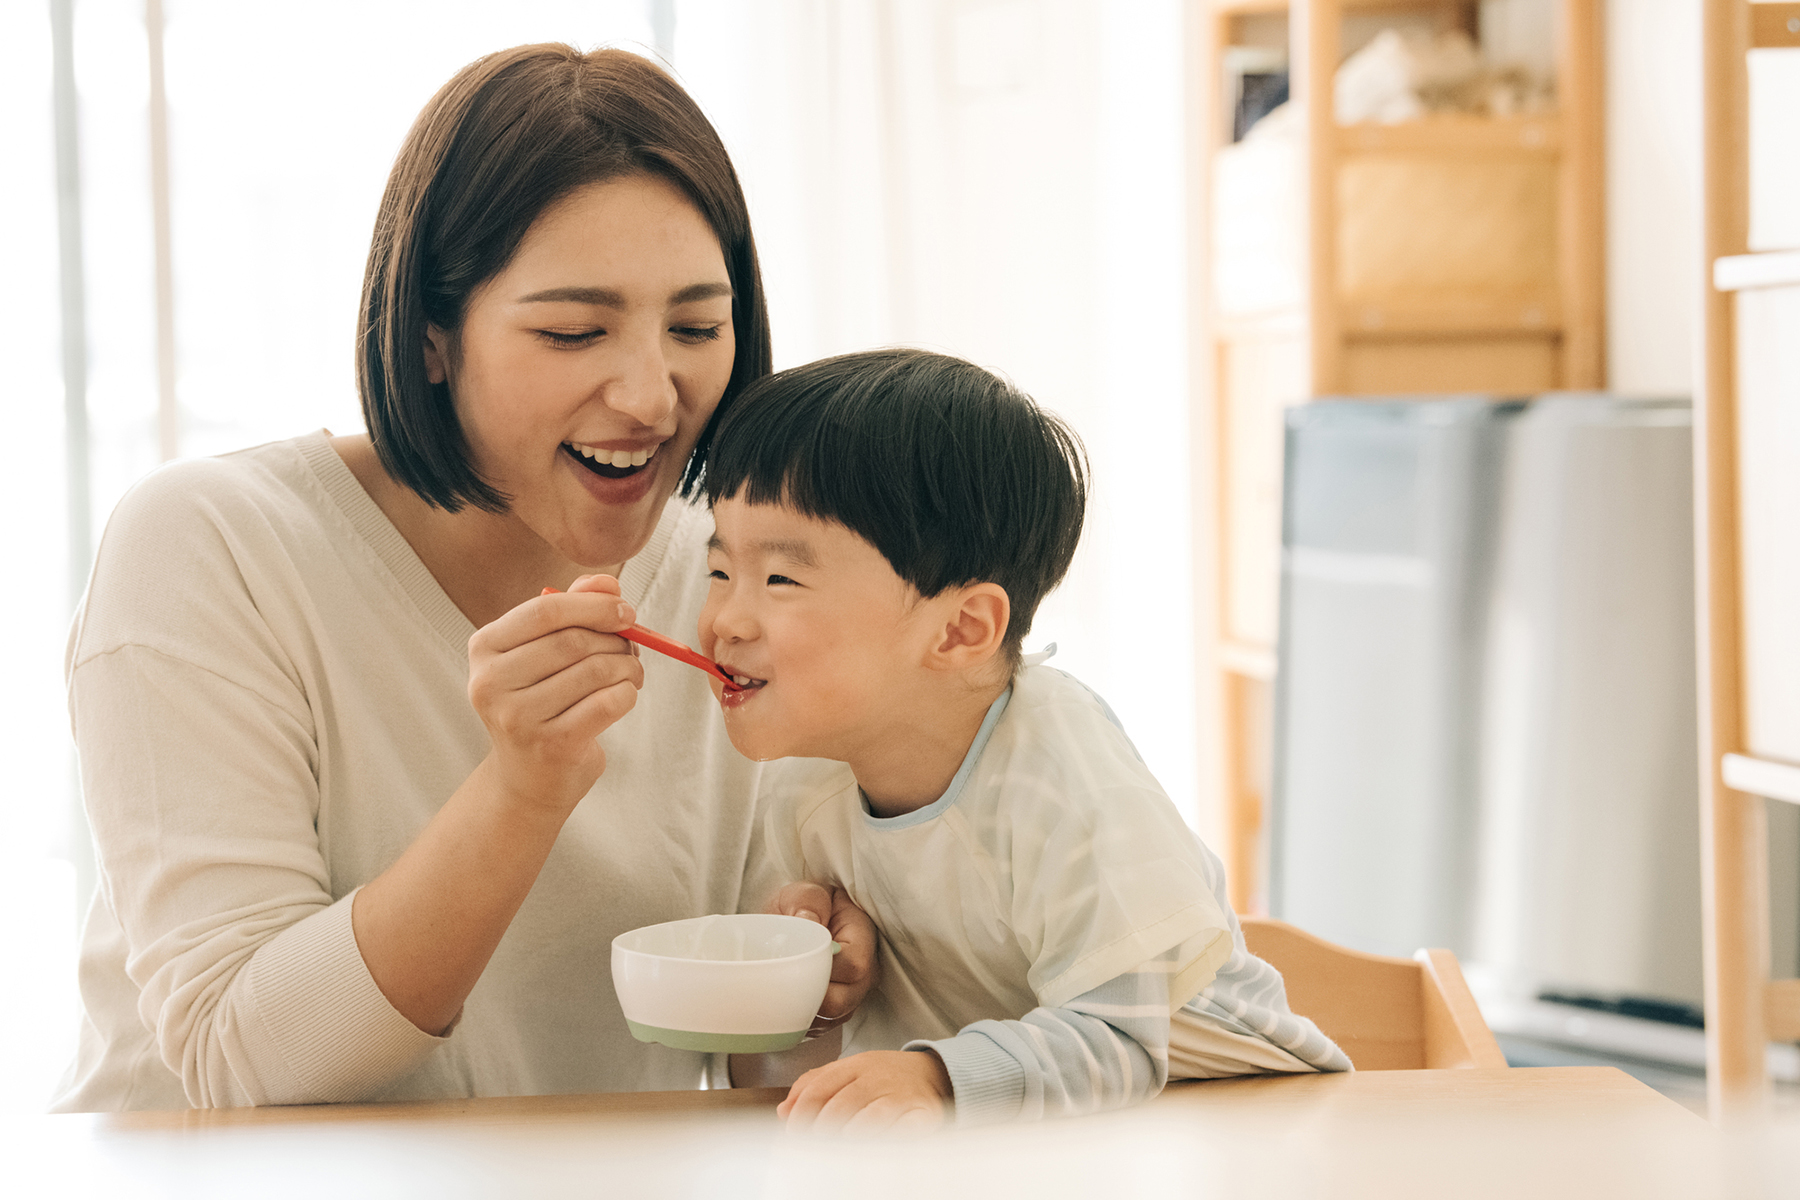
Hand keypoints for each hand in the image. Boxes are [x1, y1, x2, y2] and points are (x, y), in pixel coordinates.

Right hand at [465, 574, 643, 817]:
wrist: (528, 778)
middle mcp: (491, 682)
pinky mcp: (551, 745)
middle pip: (573, 641)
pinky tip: (624, 696)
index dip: (594, 605)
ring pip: (595, 670)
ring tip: (631, 672)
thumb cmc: (542, 702)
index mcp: (485, 648)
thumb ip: (574, 608)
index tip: (626, 611)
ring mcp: (518, 717)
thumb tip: (608, 582)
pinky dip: (627, 693)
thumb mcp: (546, 651)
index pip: (545, 610)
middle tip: (632, 648)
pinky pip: (607, 702)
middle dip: (616, 640)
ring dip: (628, 666)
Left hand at [766, 882, 878, 1034]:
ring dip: (801, 1010)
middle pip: (841, 1002)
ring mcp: (851, 997)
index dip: (823, 968)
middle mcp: (865, 973)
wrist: (799, 921)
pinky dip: (798, 1020)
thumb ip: (809, 901)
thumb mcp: (805, 891)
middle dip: (807, 996)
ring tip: (778, 989)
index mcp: (864, 937)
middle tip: (778, 980)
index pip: (854, 966)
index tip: (795, 958)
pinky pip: (819, 1028)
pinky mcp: (835, 1014)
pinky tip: (782, 1003)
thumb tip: (808, 922)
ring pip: (829, 1020)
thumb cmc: (805, 905)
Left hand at [778, 1050, 950, 1132]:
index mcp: (855, 1065)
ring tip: (840, 1147)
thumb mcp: (848, 1071)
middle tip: (814, 1144)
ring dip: (851, 1135)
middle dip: (823, 1128)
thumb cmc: (882, 1077)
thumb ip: (814, 1085)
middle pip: (843, 1103)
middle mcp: (877, 1077)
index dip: (802, 1112)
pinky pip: (905, 1129)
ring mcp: (900, 1095)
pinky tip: (875, 1147)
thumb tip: (783, 1110)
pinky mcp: (923, 1113)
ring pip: (871, 1116)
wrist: (931, 1073)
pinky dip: (889, 1139)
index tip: (793, 1132)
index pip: (821, 1086)